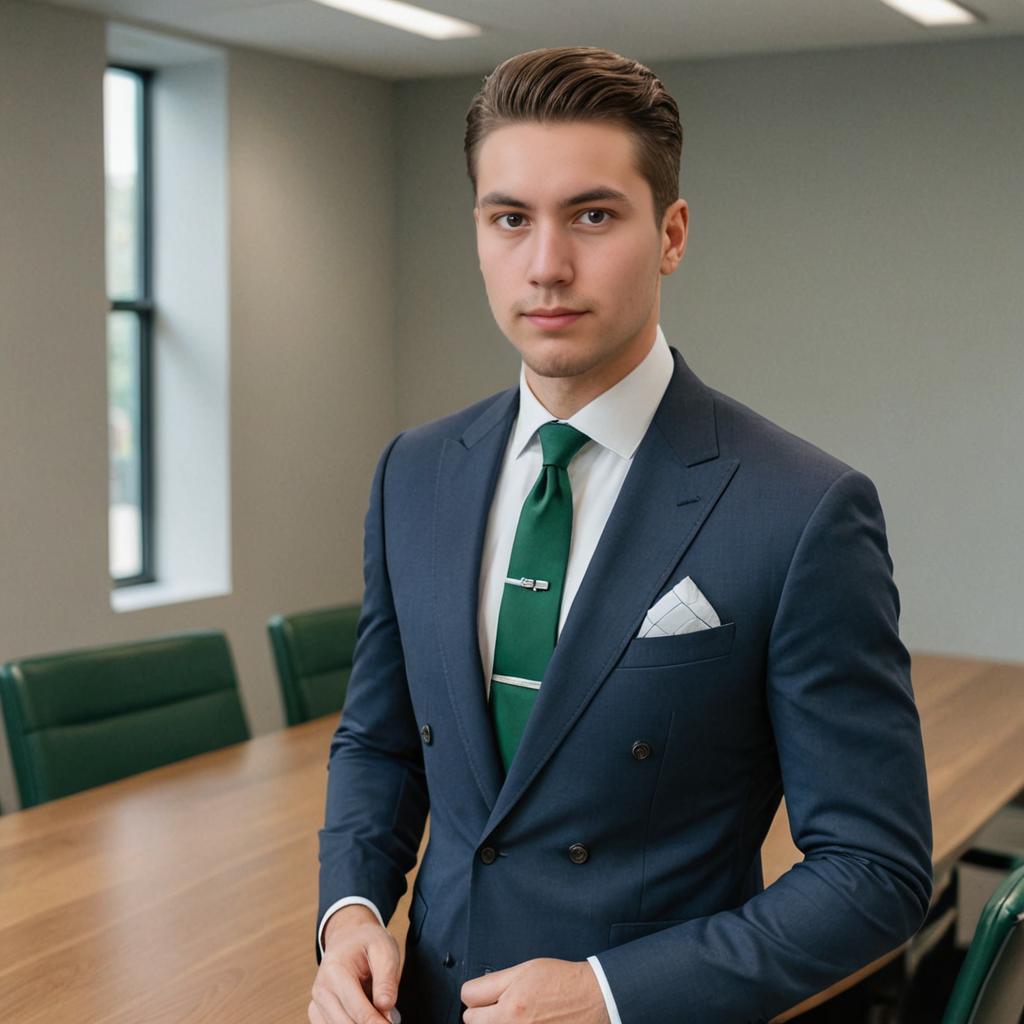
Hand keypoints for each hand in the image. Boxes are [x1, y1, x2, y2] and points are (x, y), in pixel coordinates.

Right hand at [309, 904, 400, 1023]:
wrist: (349, 936)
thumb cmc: (368, 942)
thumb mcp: (385, 950)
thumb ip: (386, 979)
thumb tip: (385, 1007)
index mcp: (335, 971)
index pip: (358, 1010)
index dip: (377, 1023)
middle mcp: (321, 990)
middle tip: (391, 1020)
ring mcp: (316, 1003)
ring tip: (380, 1013)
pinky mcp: (317, 1012)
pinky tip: (365, 1015)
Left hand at [461, 958, 608, 1022]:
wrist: (592, 1000)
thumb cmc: (561, 982)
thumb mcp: (524, 970)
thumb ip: (492, 982)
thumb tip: (469, 995)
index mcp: (509, 1006)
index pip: (468, 999)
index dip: (476, 993)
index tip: (485, 995)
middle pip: (472, 1023)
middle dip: (482, 1013)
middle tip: (502, 1007)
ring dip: (497, 1023)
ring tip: (516, 1016)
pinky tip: (527, 1022)